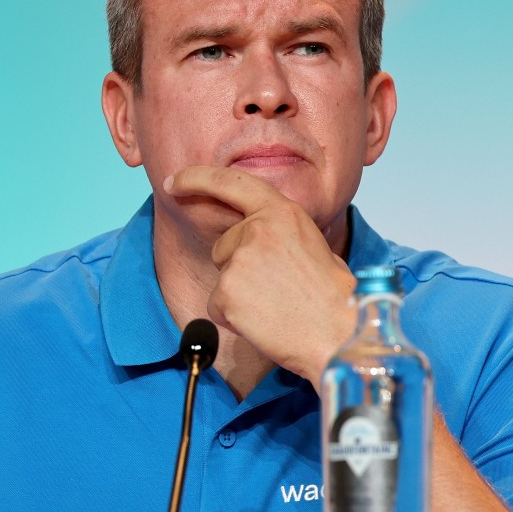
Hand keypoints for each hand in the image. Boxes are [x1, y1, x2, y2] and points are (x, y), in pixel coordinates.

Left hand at [164, 166, 356, 389]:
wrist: (337, 333)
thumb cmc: (332, 296)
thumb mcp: (312, 244)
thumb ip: (279, 232)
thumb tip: (255, 237)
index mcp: (283, 212)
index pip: (231, 182)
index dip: (197, 178)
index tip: (175, 181)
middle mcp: (258, 228)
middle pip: (224, 245)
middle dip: (239, 266)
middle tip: (277, 288)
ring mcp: (240, 259)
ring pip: (222, 275)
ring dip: (238, 293)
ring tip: (275, 305)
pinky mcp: (227, 291)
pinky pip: (217, 305)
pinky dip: (234, 317)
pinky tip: (264, 321)